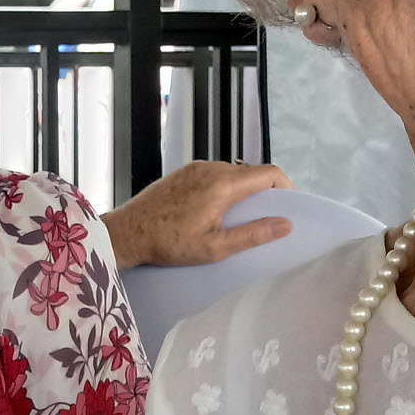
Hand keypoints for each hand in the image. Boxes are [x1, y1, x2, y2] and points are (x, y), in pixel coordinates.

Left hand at [103, 161, 294, 267]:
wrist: (128, 233)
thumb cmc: (169, 243)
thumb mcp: (216, 247)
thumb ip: (253, 234)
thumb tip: (286, 225)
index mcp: (223, 184)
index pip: (269, 174)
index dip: (285, 189)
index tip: (285, 209)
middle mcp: (211, 168)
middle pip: (252, 173)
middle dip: (264, 193)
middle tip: (261, 220)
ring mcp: (195, 167)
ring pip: (233, 173)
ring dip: (243, 191)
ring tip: (235, 219)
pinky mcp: (184, 172)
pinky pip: (214, 174)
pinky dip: (224, 188)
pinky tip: (214, 211)